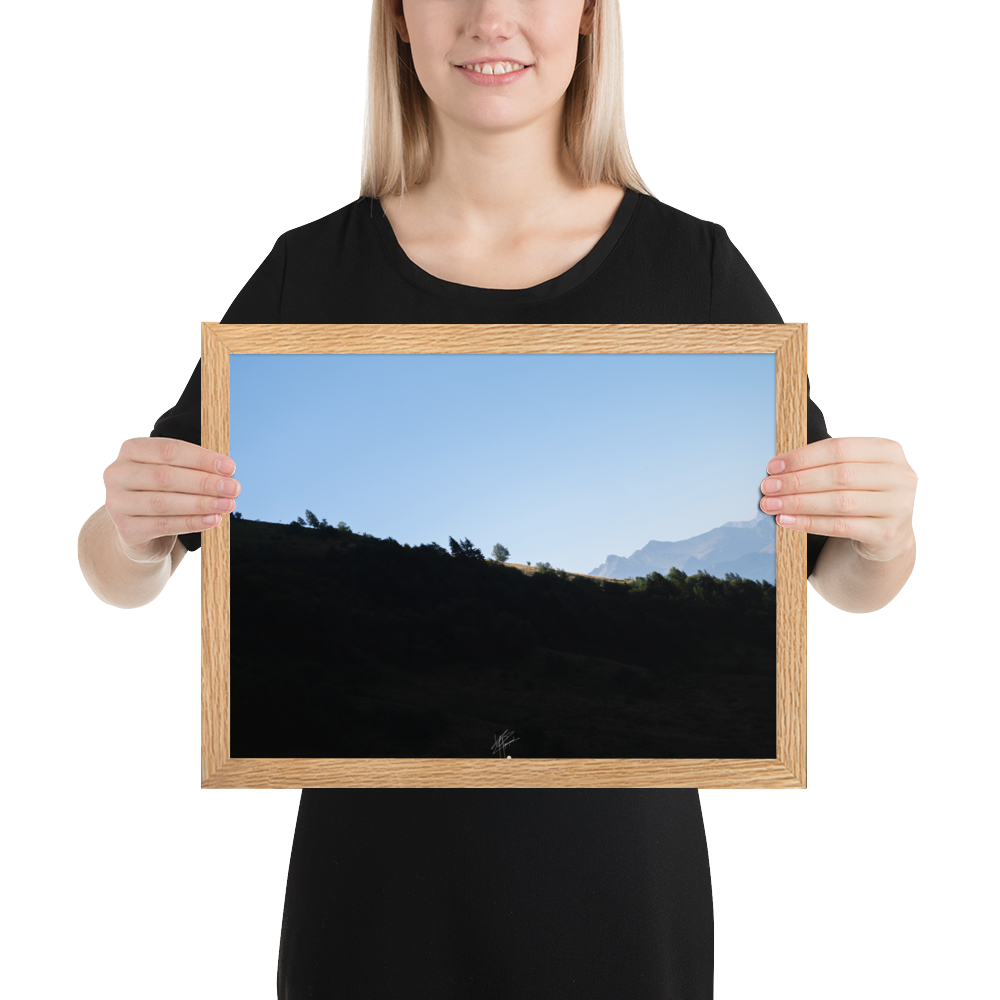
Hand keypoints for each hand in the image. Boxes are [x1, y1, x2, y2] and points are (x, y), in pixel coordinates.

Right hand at [103, 436, 240, 559]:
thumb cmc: (162, 493)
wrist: (140, 531)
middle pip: (166, 476)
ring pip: (164, 502)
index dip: (201, 458)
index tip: (230, 467)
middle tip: (233, 488)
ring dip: (201, 503)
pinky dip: (192, 522)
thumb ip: (194, 469)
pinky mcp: (126, 529)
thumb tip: (227, 473)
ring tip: (228, 505)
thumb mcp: (174, 474)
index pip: (169, 450)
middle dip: (205, 482)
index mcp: (131, 450)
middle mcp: (118, 474)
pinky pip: (164, 525)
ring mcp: (117, 503)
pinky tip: (213, 520)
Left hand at [759, 436, 916, 561]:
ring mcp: (898, 506)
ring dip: (798, 503)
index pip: (839, 448)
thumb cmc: (863, 495)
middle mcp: (900, 476)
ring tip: (772, 505)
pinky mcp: (888, 533)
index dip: (803, 457)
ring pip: (839, 502)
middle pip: (839, 475)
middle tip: (768, 487)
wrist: (889, 534)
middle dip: (797, 481)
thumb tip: (777, 469)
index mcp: (889, 451)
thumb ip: (825, 464)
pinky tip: (786, 521)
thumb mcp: (854, 472)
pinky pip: (840, 526)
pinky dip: (809, 523)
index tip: (773, 466)